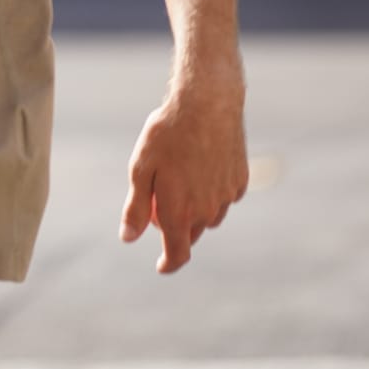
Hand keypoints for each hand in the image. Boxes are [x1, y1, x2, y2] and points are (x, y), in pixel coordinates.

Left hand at [120, 77, 248, 273]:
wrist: (208, 103)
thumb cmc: (168, 133)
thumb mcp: (141, 167)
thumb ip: (136, 207)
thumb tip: (129, 238)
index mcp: (180, 211)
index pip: (177, 253)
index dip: (169, 264)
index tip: (162, 266)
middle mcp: (207, 210)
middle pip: (190, 234)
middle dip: (175, 228)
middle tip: (160, 203)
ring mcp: (226, 196)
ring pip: (208, 216)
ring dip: (195, 210)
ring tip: (180, 179)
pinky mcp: (240, 180)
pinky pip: (223, 197)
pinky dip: (211, 192)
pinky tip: (201, 168)